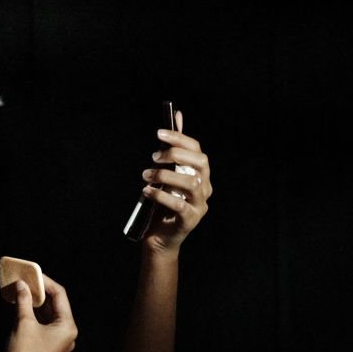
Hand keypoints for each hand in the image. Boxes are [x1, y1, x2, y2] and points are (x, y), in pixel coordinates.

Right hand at [2, 275, 77, 351]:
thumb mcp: (23, 323)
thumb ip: (24, 300)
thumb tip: (21, 284)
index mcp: (67, 326)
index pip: (59, 295)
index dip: (45, 282)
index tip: (31, 273)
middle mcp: (67, 333)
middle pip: (55, 304)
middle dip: (40, 292)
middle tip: (25, 280)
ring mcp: (59, 341)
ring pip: (49, 314)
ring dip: (35, 302)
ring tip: (21, 290)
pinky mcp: (49, 346)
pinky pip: (44, 324)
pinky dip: (34, 314)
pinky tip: (22, 305)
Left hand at [139, 109, 211, 254]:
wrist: (159, 236)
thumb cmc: (162, 201)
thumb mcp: (166, 172)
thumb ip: (172, 147)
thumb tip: (177, 115)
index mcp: (201, 173)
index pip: (197, 150)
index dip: (180, 138)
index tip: (159, 134)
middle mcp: (206, 187)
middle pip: (201, 162)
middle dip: (176, 154)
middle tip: (153, 157)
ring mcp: (200, 204)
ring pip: (191, 182)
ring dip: (165, 175)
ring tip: (146, 176)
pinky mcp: (191, 219)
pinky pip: (179, 204)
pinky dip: (161, 195)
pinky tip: (146, 191)